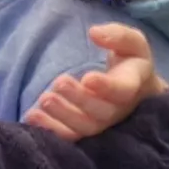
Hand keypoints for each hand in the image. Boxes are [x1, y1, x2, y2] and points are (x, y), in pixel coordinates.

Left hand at [28, 23, 162, 140]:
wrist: (136, 90)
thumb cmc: (130, 61)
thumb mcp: (132, 43)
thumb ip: (118, 35)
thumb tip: (94, 32)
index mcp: (132, 85)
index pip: (123, 90)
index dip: (106, 87)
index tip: (88, 77)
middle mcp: (119, 108)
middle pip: (101, 112)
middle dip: (78, 99)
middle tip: (59, 82)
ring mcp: (102, 122)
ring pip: (84, 127)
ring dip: (62, 115)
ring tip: (44, 99)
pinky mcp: (86, 129)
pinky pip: (70, 135)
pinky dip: (50, 128)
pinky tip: (32, 116)